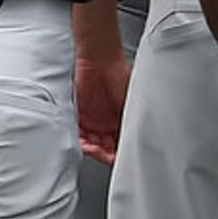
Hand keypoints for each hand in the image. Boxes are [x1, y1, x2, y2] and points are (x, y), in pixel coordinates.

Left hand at [75, 44, 129, 164]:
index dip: (122, 153)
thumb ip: (131, 122)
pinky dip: (81, 141)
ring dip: (94, 149)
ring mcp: (94, 121)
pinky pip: (79, 134)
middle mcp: (108, 123)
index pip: (123, 143)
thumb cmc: (120, 73)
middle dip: (107, 154)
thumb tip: (138, 139)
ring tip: (96, 150)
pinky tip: (85, 144)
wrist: (99, 58)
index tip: (122, 159)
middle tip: (108, 157)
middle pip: (107, 147)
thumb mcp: (131, 101)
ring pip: (93, 144)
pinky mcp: (80, 116)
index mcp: (123, 120)